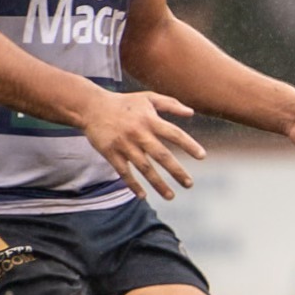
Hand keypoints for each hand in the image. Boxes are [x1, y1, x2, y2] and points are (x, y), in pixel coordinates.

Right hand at [80, 90, 205, 200]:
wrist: (92, 107)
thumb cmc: (125, 103)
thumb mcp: (148, 98)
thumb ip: (170, 104)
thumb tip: (191, 112)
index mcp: (150, 120)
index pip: (174, 134)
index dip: (189, 145)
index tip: (202, 157)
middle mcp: (139, 133)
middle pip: (161, 155)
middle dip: (176, 171)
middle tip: (189, 184)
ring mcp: (124, 145)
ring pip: (144, 168)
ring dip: (158, 184)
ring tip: (171, 196)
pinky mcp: (110, 153)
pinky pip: (124, 172)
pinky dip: (133, 184)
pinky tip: (143, 196)